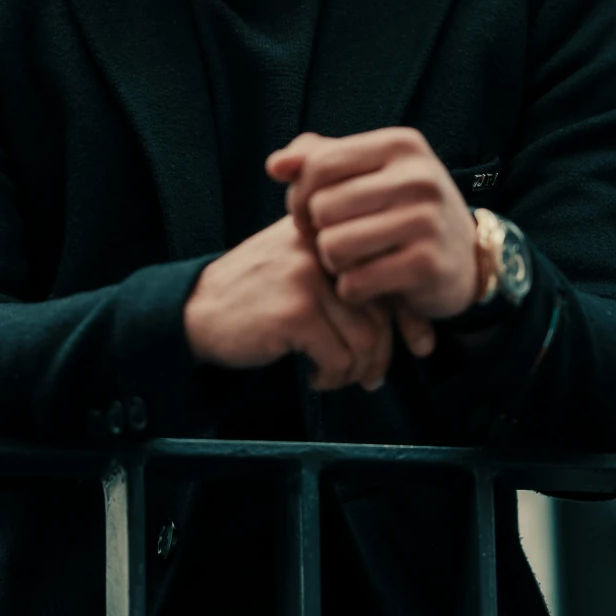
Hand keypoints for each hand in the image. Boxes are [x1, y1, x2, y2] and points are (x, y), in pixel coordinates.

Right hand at [183, 213, 395, 391]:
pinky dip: (332, 379)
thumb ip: (349, 282)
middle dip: (381, 356)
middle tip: (370, 378)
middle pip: (382, 312)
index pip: (389, 276)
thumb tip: (409, 324)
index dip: (410, 318)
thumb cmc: (254, 298)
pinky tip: (315, 378)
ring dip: (355, 372)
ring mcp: (308, 278)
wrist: (195, 310)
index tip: (420, 346)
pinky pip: (339, 358)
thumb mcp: (303, 271)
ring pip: (366, 339)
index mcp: (329, 236)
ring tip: (336, 379)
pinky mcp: (295, 311)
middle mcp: (322, 249)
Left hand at [266, 128, 480, 355]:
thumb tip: (275, 165)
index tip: (309, 214)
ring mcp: (426, 221)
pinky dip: (352, 289)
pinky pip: (355, 282)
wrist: (468, 257)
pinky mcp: (427, 265)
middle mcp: (418, 177)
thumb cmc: (404, 210)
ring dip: (333, 263)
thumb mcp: (371, 174)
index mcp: (401, 145)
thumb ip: (321, 159)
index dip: (300, 195)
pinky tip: (369, 283)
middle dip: (317, 232)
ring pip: (334, 246)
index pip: (319, 164)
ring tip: (351, 262)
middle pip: (323, 207)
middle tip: (334, 242)